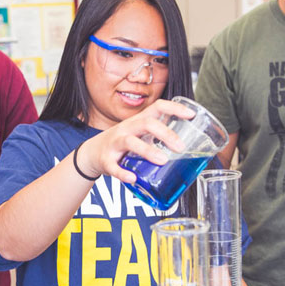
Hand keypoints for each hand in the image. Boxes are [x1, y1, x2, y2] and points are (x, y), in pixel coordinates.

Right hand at [77, 99, 196, 183]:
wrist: (92, 152)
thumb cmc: (123, 143)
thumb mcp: (140, 134)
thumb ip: (159, 137)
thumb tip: (189, 146)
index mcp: (138, 121)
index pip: (157, 107)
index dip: (175, 108)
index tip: (192, 115)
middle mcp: (127, 128)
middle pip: (146, 123)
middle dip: (165, 133)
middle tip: (181, 147)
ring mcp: (115, 143)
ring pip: (130, 142)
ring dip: (147, 150)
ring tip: (162, 160)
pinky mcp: (106, 160)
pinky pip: (113, 166)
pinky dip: (123, 173)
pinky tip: (133, 178)